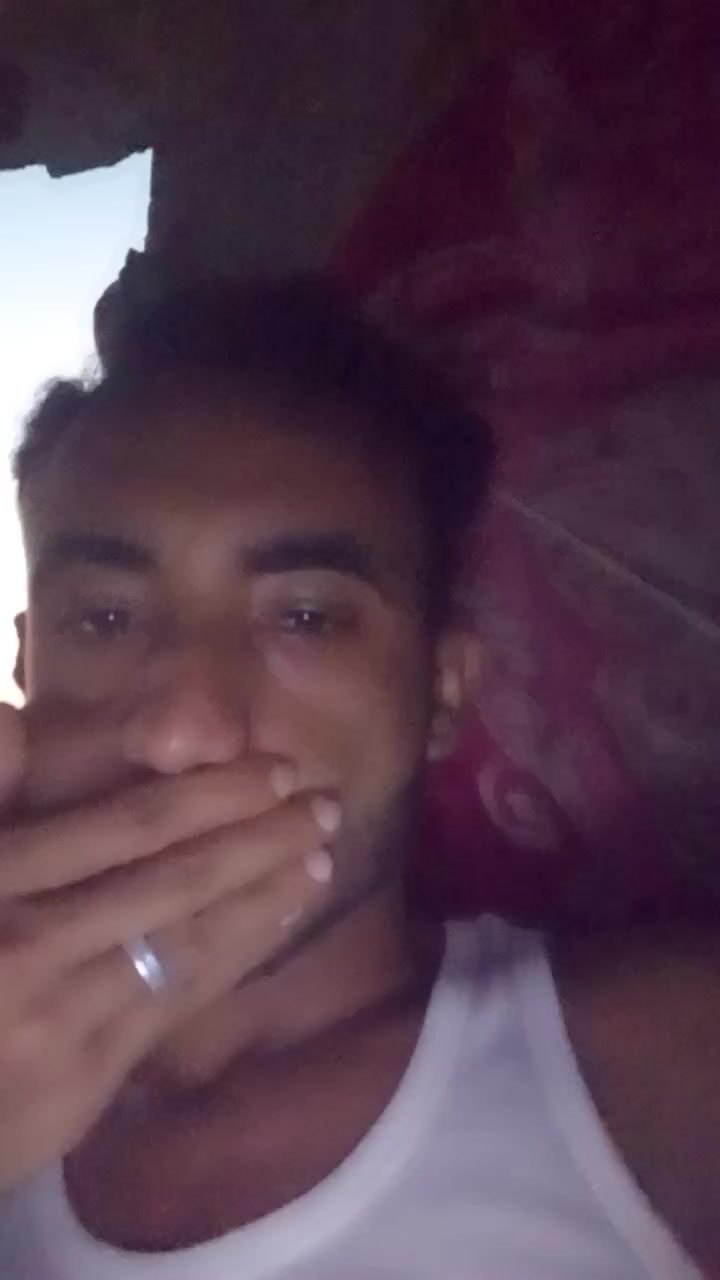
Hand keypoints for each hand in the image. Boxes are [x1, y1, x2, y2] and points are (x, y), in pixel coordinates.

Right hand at [0, 703, 336, 1190]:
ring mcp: (59, 1014)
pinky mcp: (82, 1075)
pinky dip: (237, 955)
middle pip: (173, 877)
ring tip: (321, 855)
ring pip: (187, 940)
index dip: (211, 795)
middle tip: (324, 804)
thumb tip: (13, 720)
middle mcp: (30, 941)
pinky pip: (177, 1000)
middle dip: (259, 837)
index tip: (275, 769)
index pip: (125, 826)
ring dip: (265, 894)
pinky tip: (276, 923)